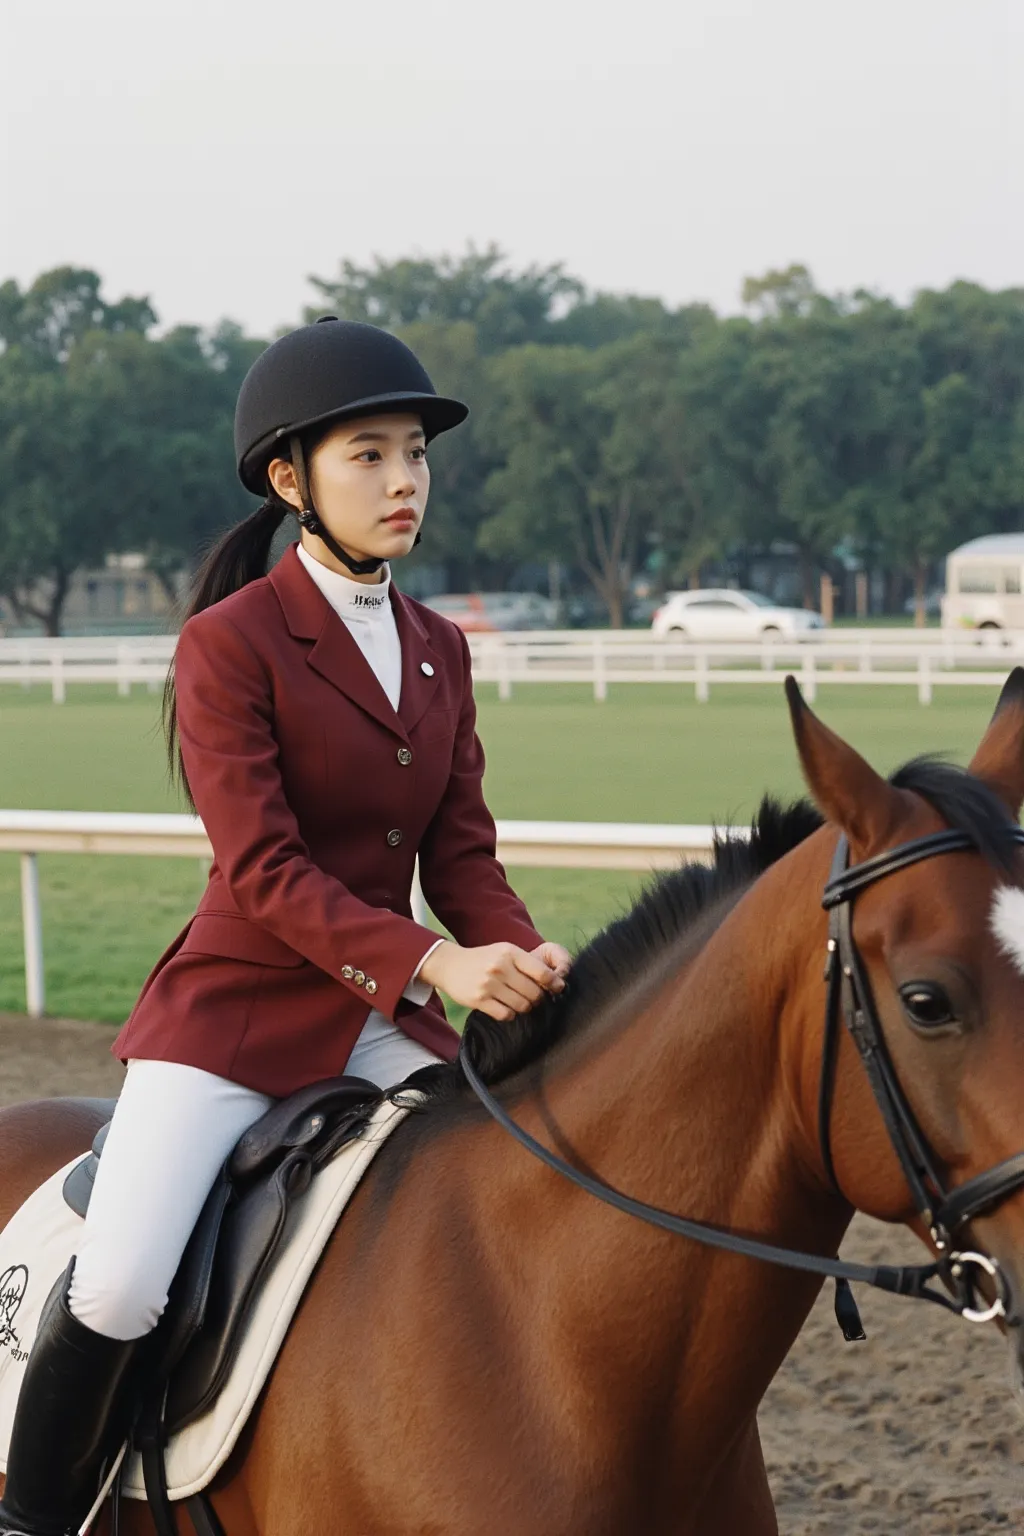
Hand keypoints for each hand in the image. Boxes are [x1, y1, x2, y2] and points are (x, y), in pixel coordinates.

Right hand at [419, 940, 566, 1022]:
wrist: (450, 965)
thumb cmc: (485, 959)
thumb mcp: (505, 952)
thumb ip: (527, 964)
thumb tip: (555, 983)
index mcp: (510, 952)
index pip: (542, 973)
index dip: (554, 984)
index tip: (557, 989)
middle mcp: (500, 967)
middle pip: (534, 993)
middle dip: (537, 998)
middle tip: (533, 998)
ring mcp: (488, 984)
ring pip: (522, 1006)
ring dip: (524, 1007)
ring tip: (518, 1001)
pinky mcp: (479, 1000)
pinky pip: (506, 1014)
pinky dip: (509, 1014)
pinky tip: (504, 1007)